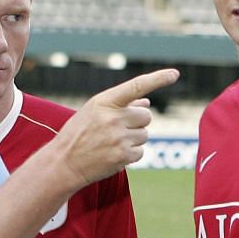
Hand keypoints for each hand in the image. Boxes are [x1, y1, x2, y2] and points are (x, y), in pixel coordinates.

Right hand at [54, 68, 179, 186]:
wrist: (64, 163)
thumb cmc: (78, 134)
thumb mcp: (94, 112)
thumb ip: (120, 105)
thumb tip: (147, 103)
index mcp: (104, 101)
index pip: (137, 86)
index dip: (158, 79)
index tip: (174, 74)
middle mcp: (113, 117)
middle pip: (146, 115)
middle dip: (137, 122)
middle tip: (117, 129)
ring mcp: (119, 137)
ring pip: (145, 134)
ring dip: (133, 138)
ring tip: (111, 143)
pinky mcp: (123, 156)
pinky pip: (141, 151)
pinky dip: (131, 154)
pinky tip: (113, 154)